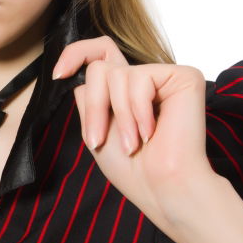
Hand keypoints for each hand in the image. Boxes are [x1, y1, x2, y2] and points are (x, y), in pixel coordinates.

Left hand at [53, 36, 217, 229]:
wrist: (162, 189)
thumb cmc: (133, 170)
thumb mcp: (95, 129)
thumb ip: (88, 97)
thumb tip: (78, 72)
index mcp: (126, 90)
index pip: (100, 53)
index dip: (75, 54)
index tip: (58, 75)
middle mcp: (145, 79)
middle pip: (100, 68)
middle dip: (94, 107)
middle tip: (98, 140)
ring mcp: (164, 76)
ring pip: (115, 74)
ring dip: (118, 116)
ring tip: (133, 144)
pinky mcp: (183, 77)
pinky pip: (140, 78)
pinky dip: (138, 110)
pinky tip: (151, 132)